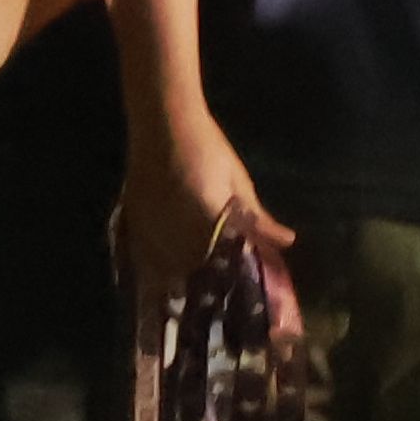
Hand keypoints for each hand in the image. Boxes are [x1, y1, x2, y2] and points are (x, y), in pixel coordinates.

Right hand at [121, 110, 292, 295]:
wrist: (163, 121)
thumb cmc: (207, 146)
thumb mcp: (237, 180)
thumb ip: (257, 218)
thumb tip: (286, 242)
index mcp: (206, 217)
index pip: (222, 263)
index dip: (232, 282)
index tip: (242, 297)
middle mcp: (175, 226)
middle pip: (191, 271)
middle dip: (205, 286)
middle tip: (219, 300)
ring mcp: (149, 225)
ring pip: (164, 268)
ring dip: (179, 281)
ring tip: (191, 295)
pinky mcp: (132, 219)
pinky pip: (142, 255)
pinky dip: (153, 268)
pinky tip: (161, 278)